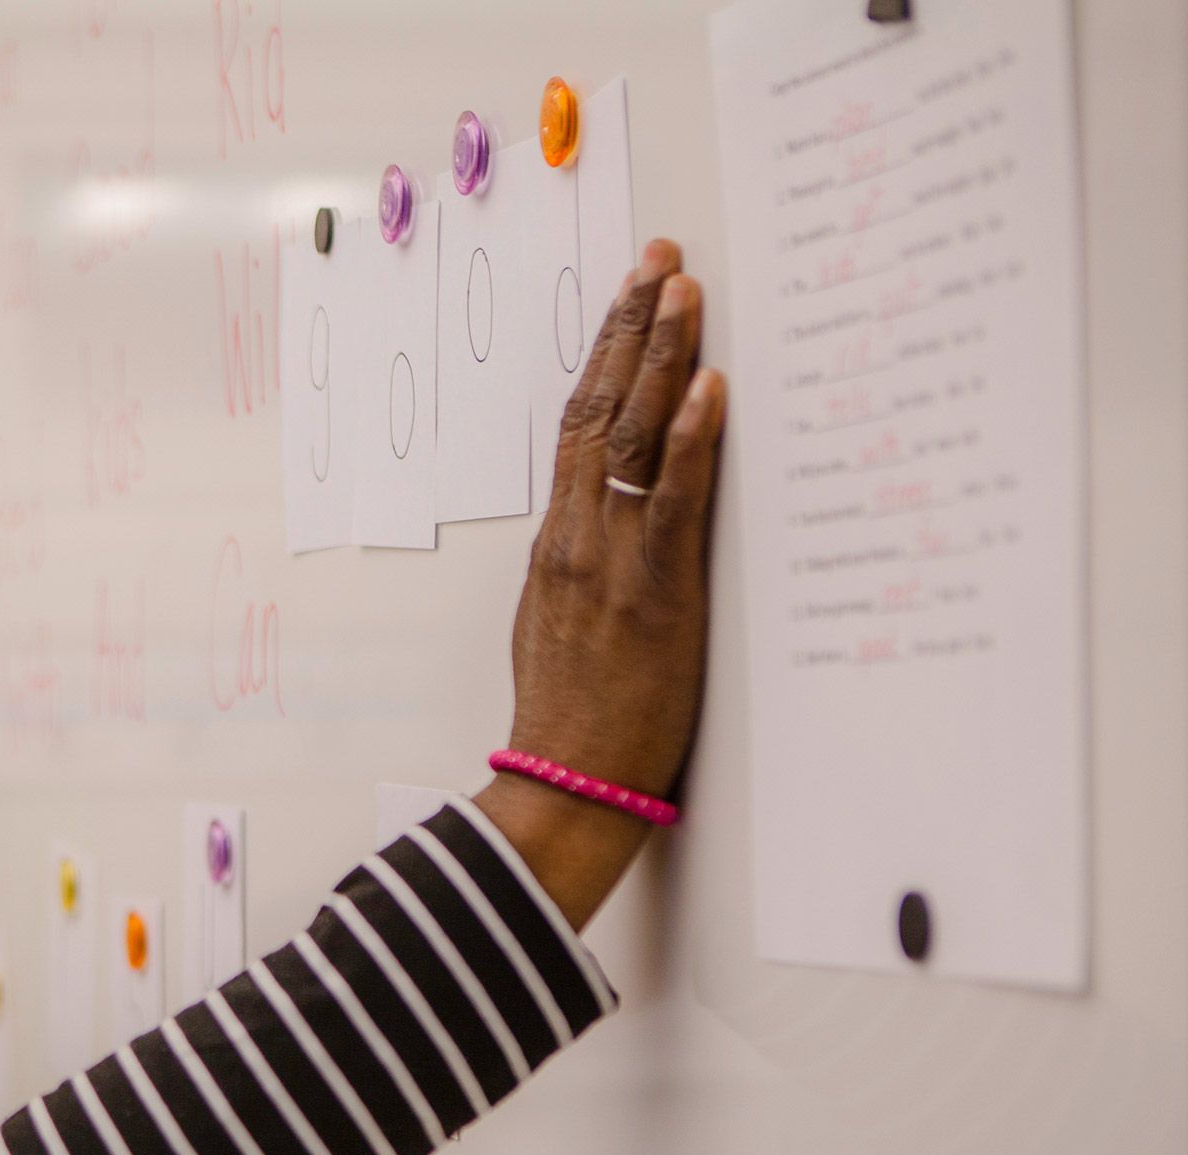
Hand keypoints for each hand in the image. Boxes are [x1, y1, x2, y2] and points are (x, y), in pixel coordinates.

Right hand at [475, 238, 726, 927]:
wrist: (566, 784)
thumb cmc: (568, 720)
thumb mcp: (552, 628)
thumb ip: (576, 570)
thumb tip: (599, 531)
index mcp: (555, 545)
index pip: (577, 427)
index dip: (605, 354)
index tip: (632, 296)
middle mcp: (576, 538)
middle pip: (598, 410)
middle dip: (632, 327)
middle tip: (660, 260)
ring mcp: (612, 561)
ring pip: (631, 437)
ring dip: (661, 357)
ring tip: (683, 291)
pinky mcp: (656, 592)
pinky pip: (675, 500)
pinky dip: (693, 440)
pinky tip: (712, 388)